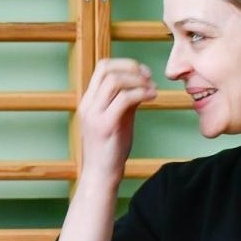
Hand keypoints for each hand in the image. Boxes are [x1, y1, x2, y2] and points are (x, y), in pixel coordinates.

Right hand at [77, 58, 157, 179]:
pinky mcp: (105, 125)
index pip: (102, 67)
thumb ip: (125, 101)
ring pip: (115, 80)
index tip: (142, 73)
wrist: (101, 176)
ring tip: (152, 89)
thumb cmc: (110, 150)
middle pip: (107, 69)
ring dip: (138, 80)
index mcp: (89, 101)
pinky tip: (152, 98)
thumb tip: (141, 84)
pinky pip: (125, 98)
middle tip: (149, 77)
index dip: (124, 64)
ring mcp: (94, 115)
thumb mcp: (118, 119)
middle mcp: (88, 105)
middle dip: (132, 67)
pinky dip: (142, 93)